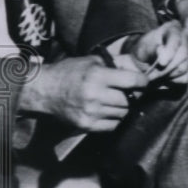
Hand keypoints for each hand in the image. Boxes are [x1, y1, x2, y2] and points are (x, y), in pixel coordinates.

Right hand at [18, 56, 147, 131]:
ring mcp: (90, 112)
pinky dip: (114, 119)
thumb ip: (117, 63)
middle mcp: (94, 95)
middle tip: (128, 91)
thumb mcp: (92, 61)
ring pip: (122, 113)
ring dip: (123, 107)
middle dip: (132, 95)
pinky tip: (107, 110)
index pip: (132, 81)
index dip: (142, 81)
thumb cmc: (70, 72)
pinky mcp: (86, 125)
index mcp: (97, 76)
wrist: (45, 91)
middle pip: (129, 100)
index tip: (143, 81)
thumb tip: (141, 65)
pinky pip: (112, 125)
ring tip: (114, 100)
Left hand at [129, 21, 187, 84]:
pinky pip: (184, 78)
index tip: (161, 63)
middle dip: (166, 68)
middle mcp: (186, 38)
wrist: (146, 58)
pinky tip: (165, 76)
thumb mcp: (143, 47)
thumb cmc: (144, 50)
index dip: (170, 51)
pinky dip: (172, 81)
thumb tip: (162, 51)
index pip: (176, 39)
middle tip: (152, 74)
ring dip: (167, 75)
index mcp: (173, 28)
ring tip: (156, 74)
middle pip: (183, 55)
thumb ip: (152, 48)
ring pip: (184, 68)